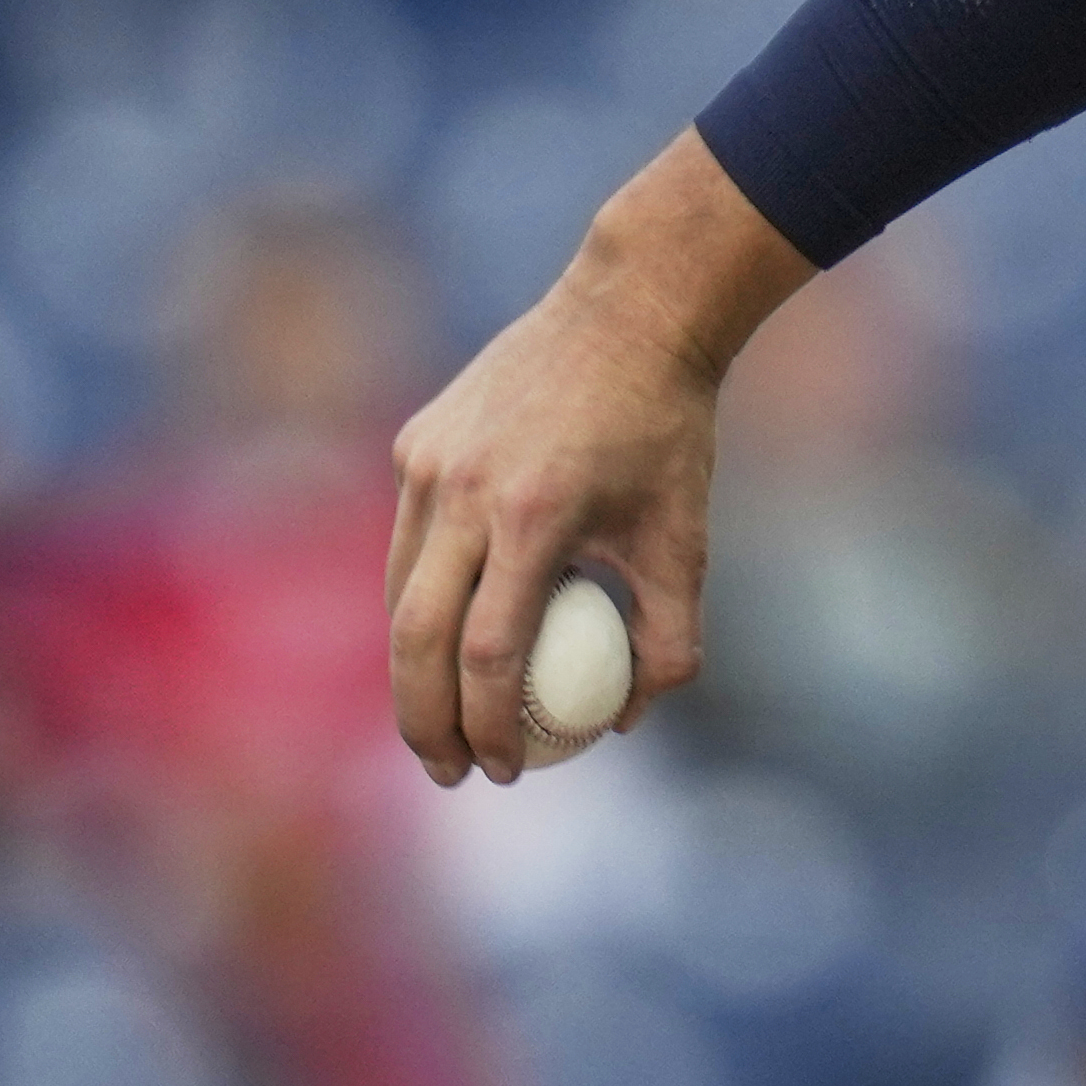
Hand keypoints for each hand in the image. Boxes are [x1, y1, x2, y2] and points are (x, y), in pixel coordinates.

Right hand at [386, 131, 810, 783]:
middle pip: (417, 637)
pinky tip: (448, 636)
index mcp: (535, 514)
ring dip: (412, 667)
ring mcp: (429, 461)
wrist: (630, 311)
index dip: (490, 724)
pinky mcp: (416, 442)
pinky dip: (419, 598)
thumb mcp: (686, 538)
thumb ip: (668, 639)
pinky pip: (408, 541)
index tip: (508, 771)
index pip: (488, 652)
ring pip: (399, 593)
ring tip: (441, 722)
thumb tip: (622, 723)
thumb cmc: (668, 431)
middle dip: (424, 721)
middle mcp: (465, 488)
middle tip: (450, 773)